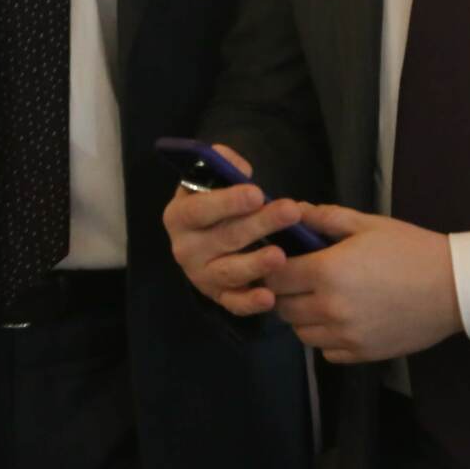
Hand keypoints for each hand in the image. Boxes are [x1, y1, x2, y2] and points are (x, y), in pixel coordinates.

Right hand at [162, 144, 307, 315]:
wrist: (202, 239)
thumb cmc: (213, 204)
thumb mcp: (211, 179)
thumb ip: (223, 165)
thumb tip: (240, 168)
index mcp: (179, 216)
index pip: (200, 209)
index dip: (227, 201)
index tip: (257, 193)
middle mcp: (185, 249)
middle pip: (224, 237)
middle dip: (260, 224)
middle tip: (290, 211)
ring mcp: (201, 276)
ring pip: (230, 271)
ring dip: (256, 264)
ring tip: (280, 255)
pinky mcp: (218, 297)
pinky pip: (234, 304)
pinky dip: (250, 304)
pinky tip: (269, 298)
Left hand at [264, 204, 461, 363]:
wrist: (453, 287)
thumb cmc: (410, 248)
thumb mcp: (368, 224)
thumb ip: (325, 217)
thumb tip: (293, 210)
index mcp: (327, 271)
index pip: (274, 277)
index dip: (272, 269)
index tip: (281, 262)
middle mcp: (329, 308)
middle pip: (282, 308)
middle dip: (284, 293)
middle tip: (299, 280)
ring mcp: (345, 335)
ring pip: (301, 333)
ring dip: (303, 317)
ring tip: (320, 300)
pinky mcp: (361, 354)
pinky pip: (326, 352)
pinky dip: (326, 338)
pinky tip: (341, 320)